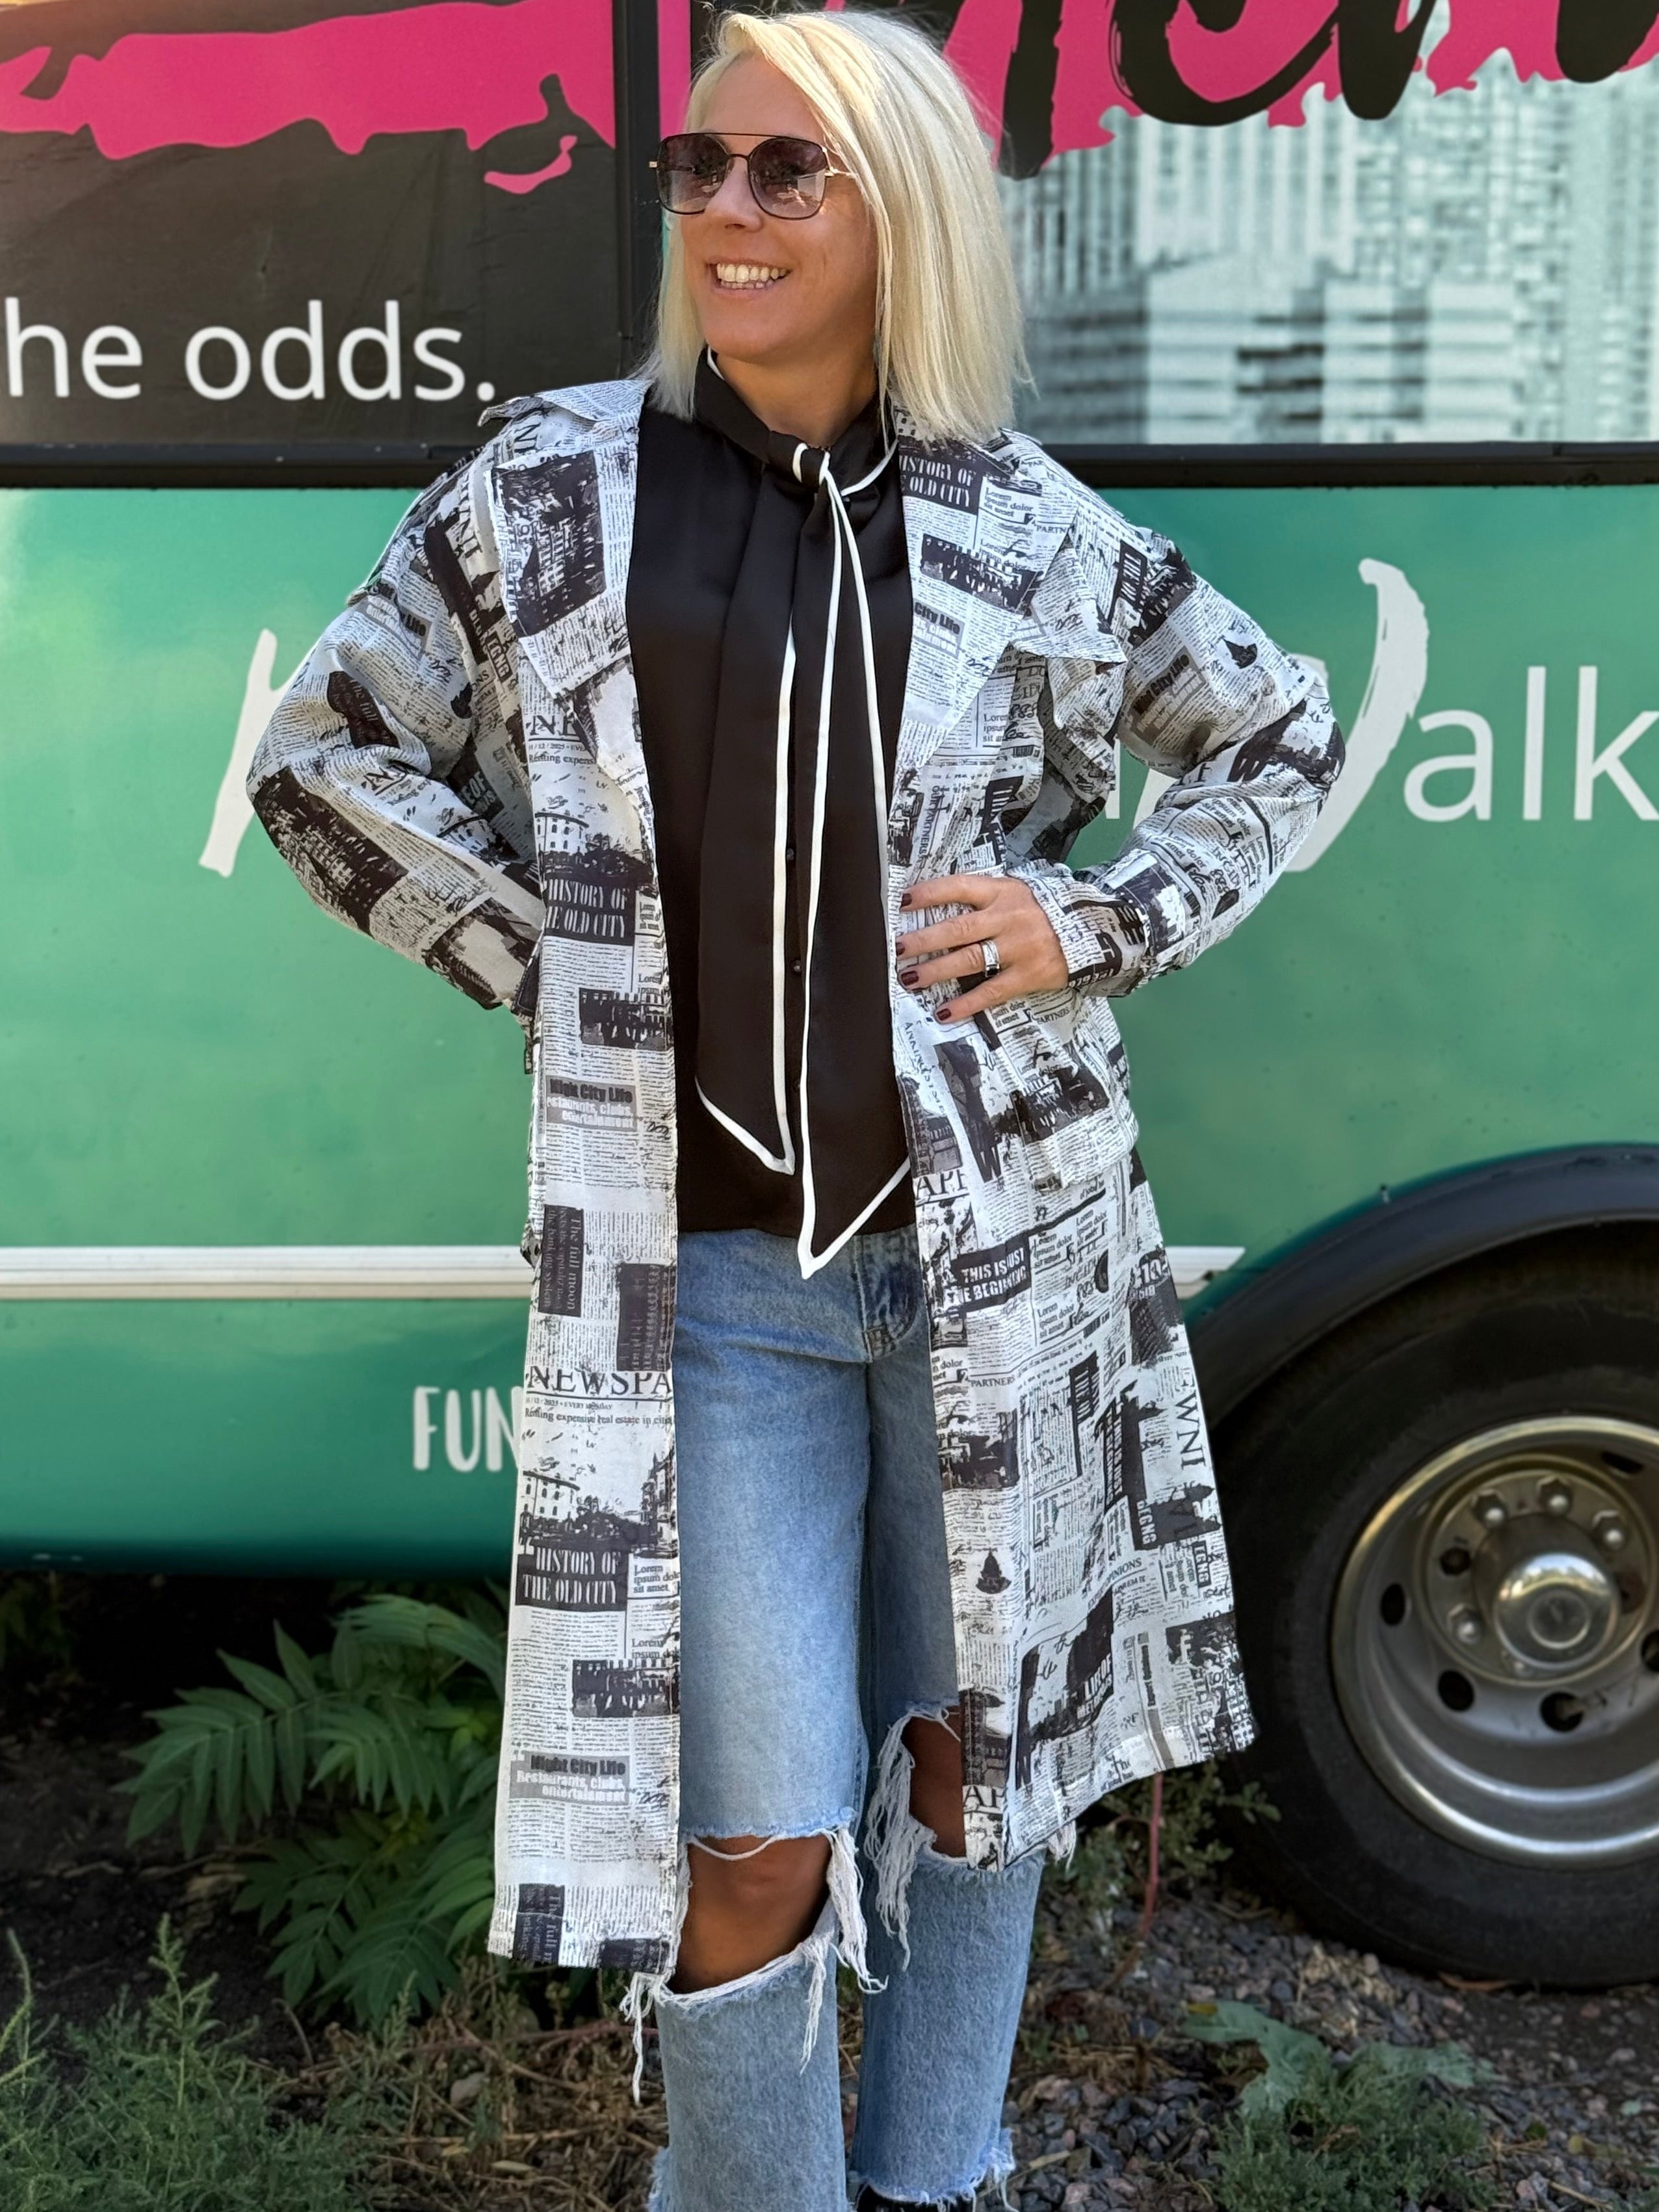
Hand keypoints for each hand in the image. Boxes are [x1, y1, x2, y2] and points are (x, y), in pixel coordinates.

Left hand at [895, 873, 1067, 1022]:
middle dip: (924, 939)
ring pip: (970, 959)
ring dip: (936, 970)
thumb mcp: (1015, 894)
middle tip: (898, 948)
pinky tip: (943, 1012)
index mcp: (1002, 891)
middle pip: (958, 928)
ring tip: (909, 979)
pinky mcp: (1028, 975)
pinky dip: (966, 1003)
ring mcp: (1018, 947)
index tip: (902, 902)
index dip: (929, 894)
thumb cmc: (1043, 912)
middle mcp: (1008, 917)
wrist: (1091, 931)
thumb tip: (936, 909)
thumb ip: (983, 899)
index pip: (959, 887)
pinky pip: (991, 991)